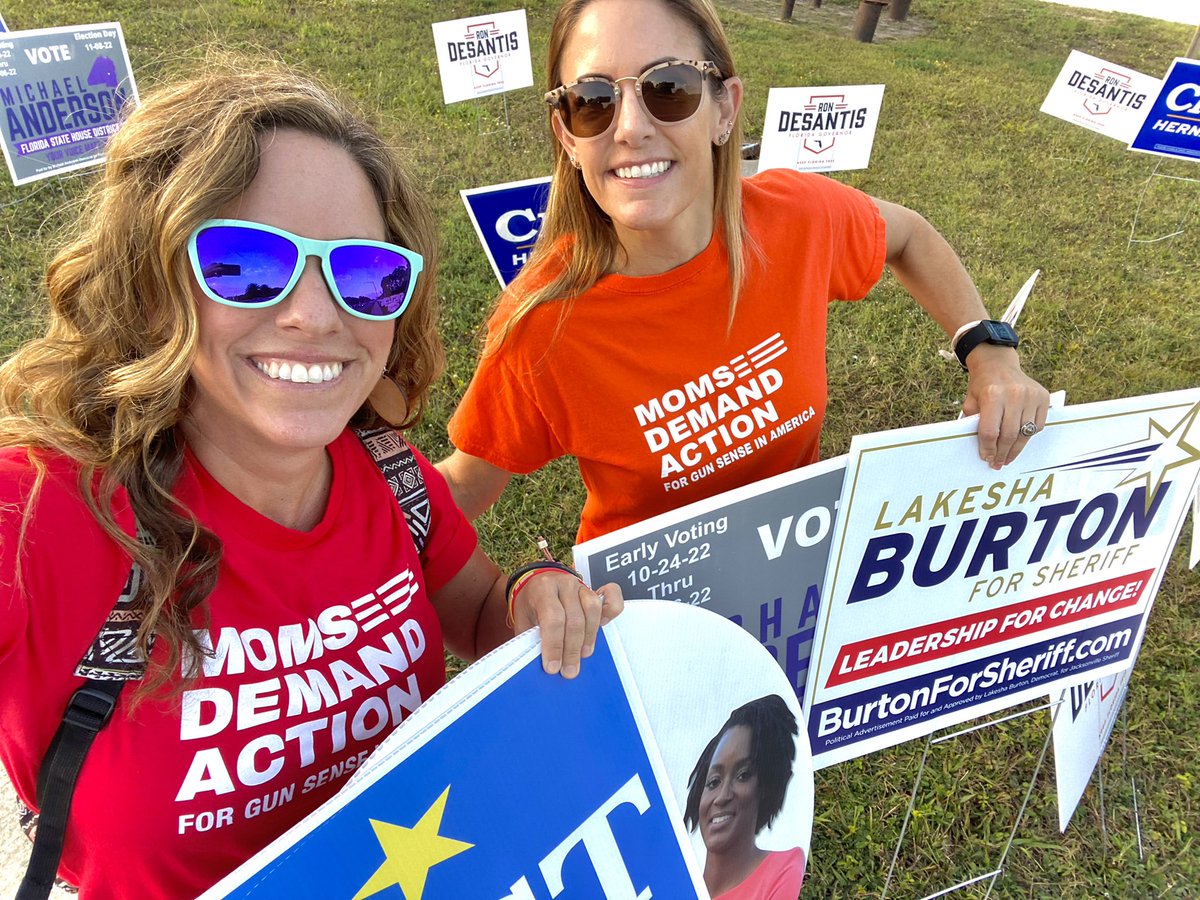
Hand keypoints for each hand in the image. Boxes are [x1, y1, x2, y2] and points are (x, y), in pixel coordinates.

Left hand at [511, 572, 624, 677]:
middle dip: (572, 649)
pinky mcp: (594, 589)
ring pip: (592, 611)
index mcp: (542, 589)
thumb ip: (531, 638)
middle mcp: (564, 584)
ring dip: (589, 638)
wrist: (537, 584)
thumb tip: (539, 664)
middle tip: (569, 670)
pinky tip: (603, 627)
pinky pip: (611, 597)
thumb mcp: (523, 619)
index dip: (554, 645)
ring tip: (583, 655)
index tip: (553, 667)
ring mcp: (581, 586)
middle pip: (574, 619)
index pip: (552, 618)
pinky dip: (611, 612)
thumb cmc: (531, 604)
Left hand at [961, 345, 1049, 469]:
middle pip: (1009, 435)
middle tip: (998, 463)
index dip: (988, 449)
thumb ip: (974, 423)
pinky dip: (1028, 436)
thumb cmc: (982, 386)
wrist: (997, 364)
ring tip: (1008, 458)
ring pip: (1025, 433)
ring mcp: (1031, 395)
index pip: (990, 431)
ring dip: (1016, 450)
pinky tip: (1019, 441)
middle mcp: (1014, 394)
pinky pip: (1038, 425)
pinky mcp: (1043, 397)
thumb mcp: (970, 402)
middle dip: (1002, 453)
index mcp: (992, 395)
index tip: (986, 458)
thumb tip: (981, 449)